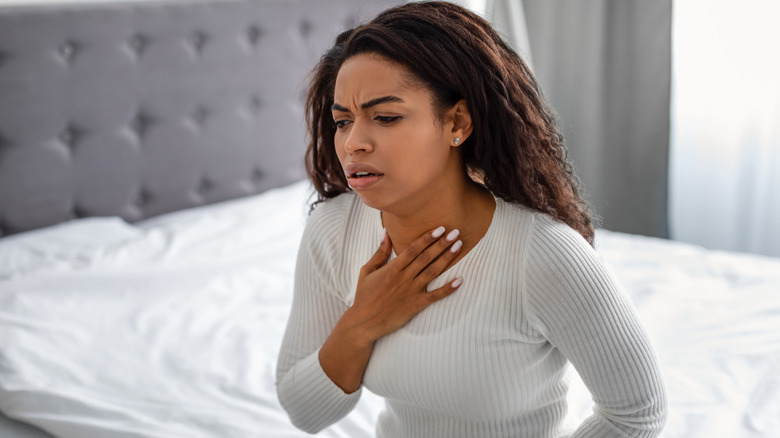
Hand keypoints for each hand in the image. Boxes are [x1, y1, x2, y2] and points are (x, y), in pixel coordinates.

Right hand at [346, 226, 463, 345]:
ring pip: (433, 272)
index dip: (427, 238)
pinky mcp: (416, 305)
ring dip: (447, 258)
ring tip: (458, 246)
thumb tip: (385, 233)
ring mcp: (411, 291)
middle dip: (442, 243)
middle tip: (455, 232)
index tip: (440, 228)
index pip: (413, 249)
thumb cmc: (364, 296)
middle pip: (426, 257)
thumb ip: (379, 253)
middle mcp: (404, 278)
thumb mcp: (367, 271)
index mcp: (392, 268)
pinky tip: (460, 280)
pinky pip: (435, 296)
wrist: (363, 323)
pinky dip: (448, 288)